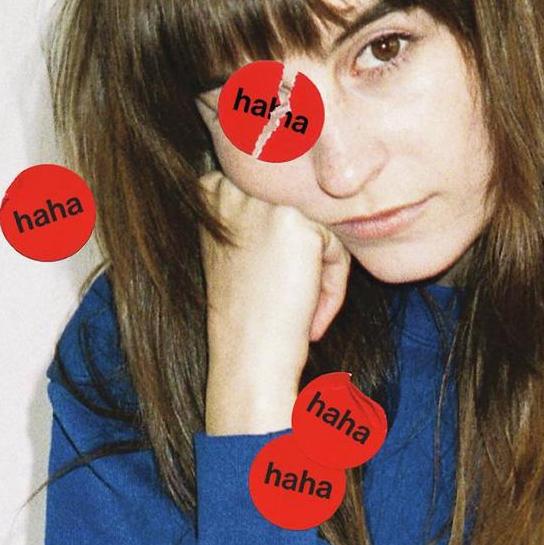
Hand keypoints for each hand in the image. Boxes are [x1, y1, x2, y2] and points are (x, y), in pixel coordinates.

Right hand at [198, 172, 351, 435]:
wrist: (250, 358)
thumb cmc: (246, 313)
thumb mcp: (233, 247)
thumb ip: (253, 212)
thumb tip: (302, 189)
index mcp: (208, 190)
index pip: (273, 198)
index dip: (281, 246)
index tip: (269, 285)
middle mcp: (231, 186)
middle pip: (299, 212)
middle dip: (303, 258)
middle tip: (285, 301)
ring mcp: (262, 201)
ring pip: (319, 228)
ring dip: (320, 273)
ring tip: (299, 312)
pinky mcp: (295, 221)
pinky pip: (335, 245)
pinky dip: (333, 283)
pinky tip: (309, 314)